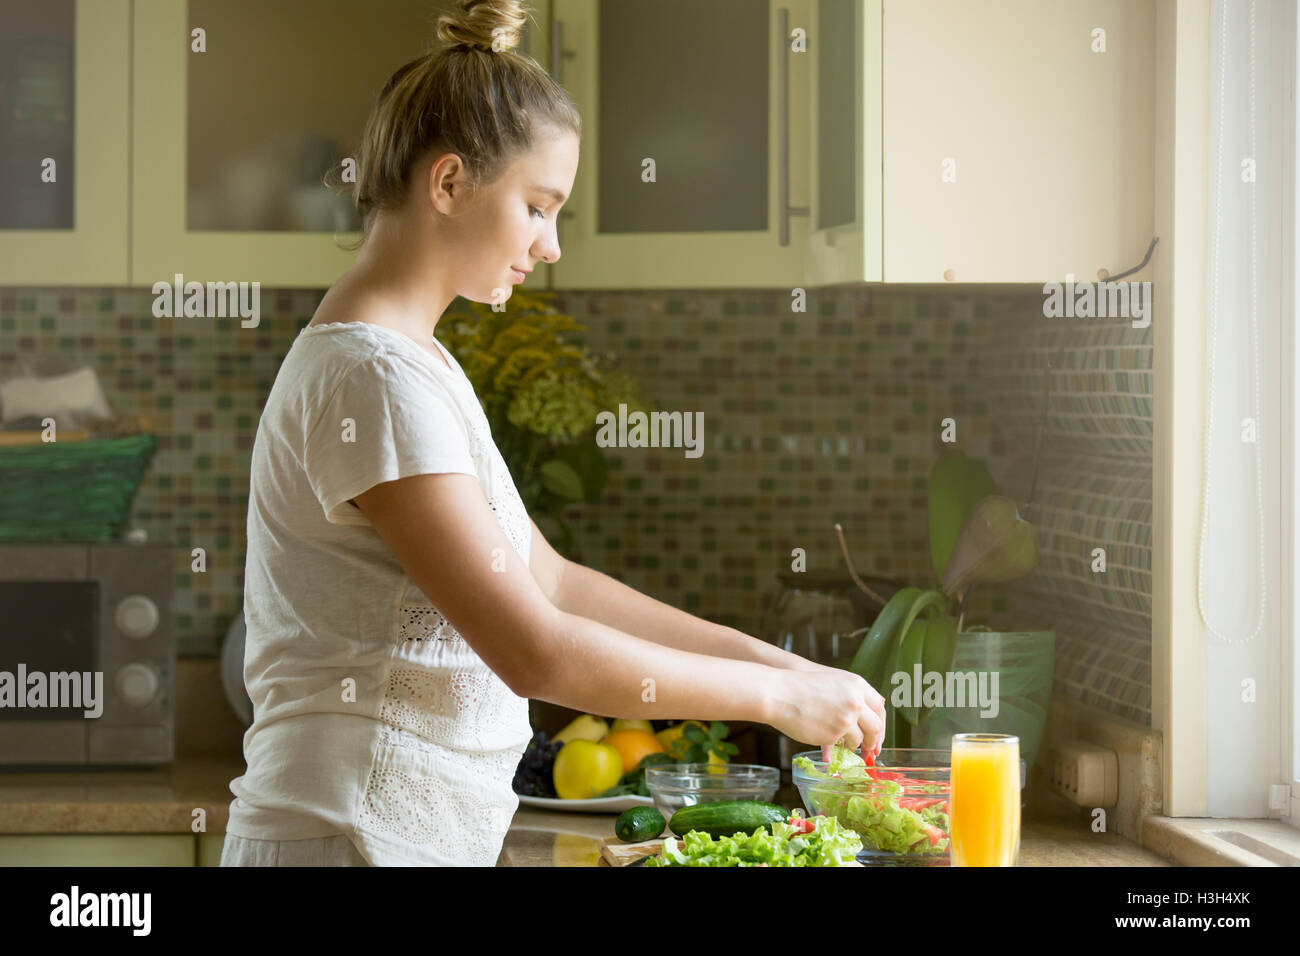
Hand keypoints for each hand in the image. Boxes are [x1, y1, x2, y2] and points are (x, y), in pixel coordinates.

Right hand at [765, 667, 885, 760]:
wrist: (780, 692)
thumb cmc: (801, 685)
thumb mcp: (832, 681)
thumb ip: (851, 694)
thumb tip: (864, 714)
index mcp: (857, 684)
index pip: (880, 707)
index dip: (880, 722)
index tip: (877, 732)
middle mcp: (856, 701)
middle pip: (875, 726)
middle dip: (873, 740)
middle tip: (869, 748)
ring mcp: (846, 719)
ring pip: (859, 739)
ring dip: (854, 744)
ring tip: (845, 745)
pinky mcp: (834, 734)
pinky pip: (841, 745)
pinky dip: (837, 746)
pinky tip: (830, 743)